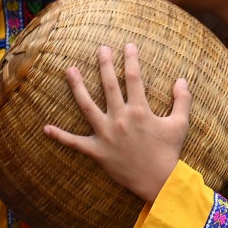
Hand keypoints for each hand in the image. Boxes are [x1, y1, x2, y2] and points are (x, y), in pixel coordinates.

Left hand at [44, 43, 191, 202]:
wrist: (159, 181)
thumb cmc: (169, 152)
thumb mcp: (180, 124)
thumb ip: (182, 100)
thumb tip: (182, 80)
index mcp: (140, 111)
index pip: (134, 78)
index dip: (131, 60)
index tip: (128, 45)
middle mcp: (120, 119)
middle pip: (108, 86)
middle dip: (104, 64)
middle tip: (100, 49)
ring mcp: (106, 134)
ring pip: (87, 106)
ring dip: (77, 87)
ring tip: (70, 70)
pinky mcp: (97, 151)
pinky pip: (75, 143)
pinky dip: (60, 136)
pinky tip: (46, 128)